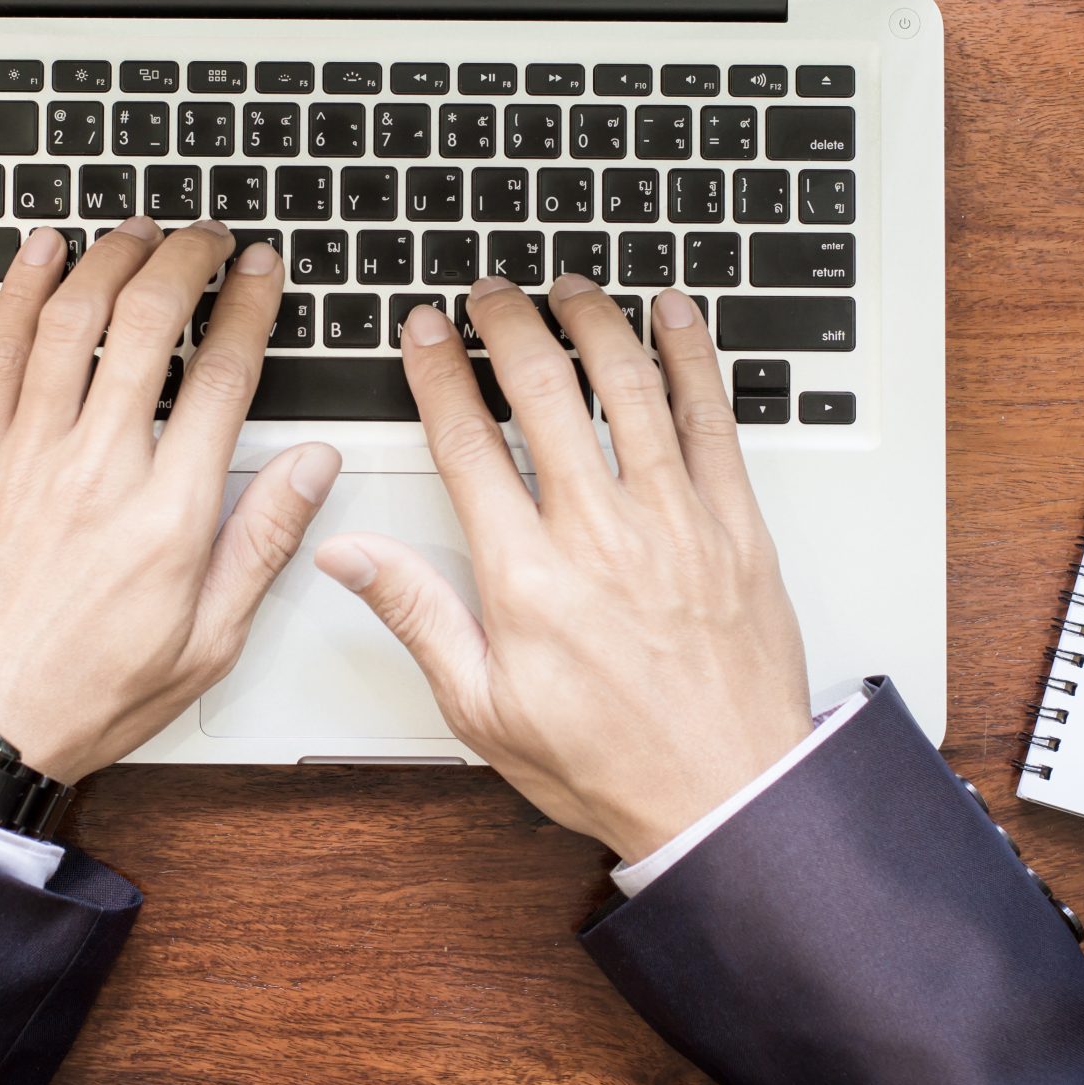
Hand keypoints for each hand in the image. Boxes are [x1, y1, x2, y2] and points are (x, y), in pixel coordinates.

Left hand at [0, 218, 339, 782]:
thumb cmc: (80, 695)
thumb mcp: (205, 643)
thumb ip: (263, 543)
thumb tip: (313, 468)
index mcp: (168, 514)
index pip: (222, 375)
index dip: (248, 306)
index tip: (260, 271)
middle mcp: (97, 467)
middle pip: (148, 323)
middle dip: (185, 260)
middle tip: (205, 237)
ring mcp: (25, 454)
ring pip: (72, 319)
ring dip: (110, 259)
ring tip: (137, 233)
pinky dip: (24, 290)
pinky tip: (42, 255)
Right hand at [315, 277, 811, 863]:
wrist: (728, 797)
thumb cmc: (608, 763)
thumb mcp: (482, 708)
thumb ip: (416, 614)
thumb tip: (347, 553)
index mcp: (527, 577)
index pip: (468, 442)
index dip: (437, 372)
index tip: (424, 332)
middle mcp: (600, 534)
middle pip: (544, 391)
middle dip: (506, 325)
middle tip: (488, 294)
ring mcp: (674, 521)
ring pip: (628, 386)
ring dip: (592, 321)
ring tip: (567, 287)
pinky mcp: (735, 524)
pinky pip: (712, 417)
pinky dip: (690, 355)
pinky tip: (672, 313)